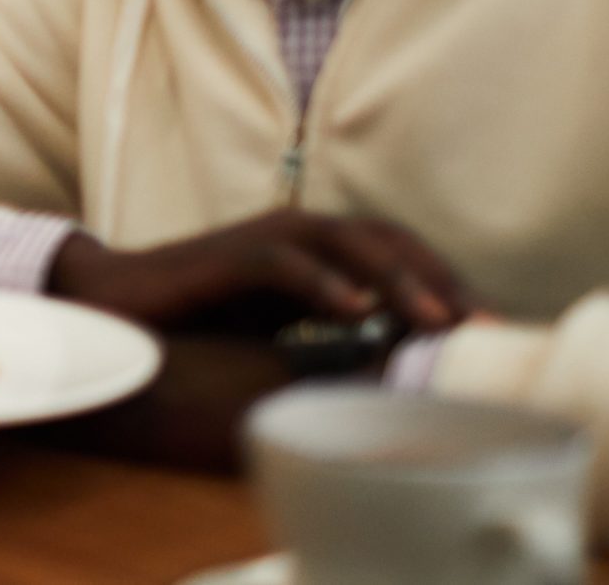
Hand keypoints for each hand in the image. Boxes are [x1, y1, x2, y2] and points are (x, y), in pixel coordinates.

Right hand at [48, 208, 474, 335]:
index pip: (398, 253)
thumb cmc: (200, 321)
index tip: (489, 332)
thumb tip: (398, 376)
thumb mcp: (280, 334)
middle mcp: (297, 233)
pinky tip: (355, 311)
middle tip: (482, 327)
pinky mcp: (226, 257)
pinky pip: (283, 263)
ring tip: (435, 319)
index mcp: (316, 250)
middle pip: (386, 241)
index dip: (446, 283)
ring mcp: (262, 240)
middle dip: (439, 279)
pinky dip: (323, 282)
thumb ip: (333, 340)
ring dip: (396, 278)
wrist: (119, 304)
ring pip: (346, 244)